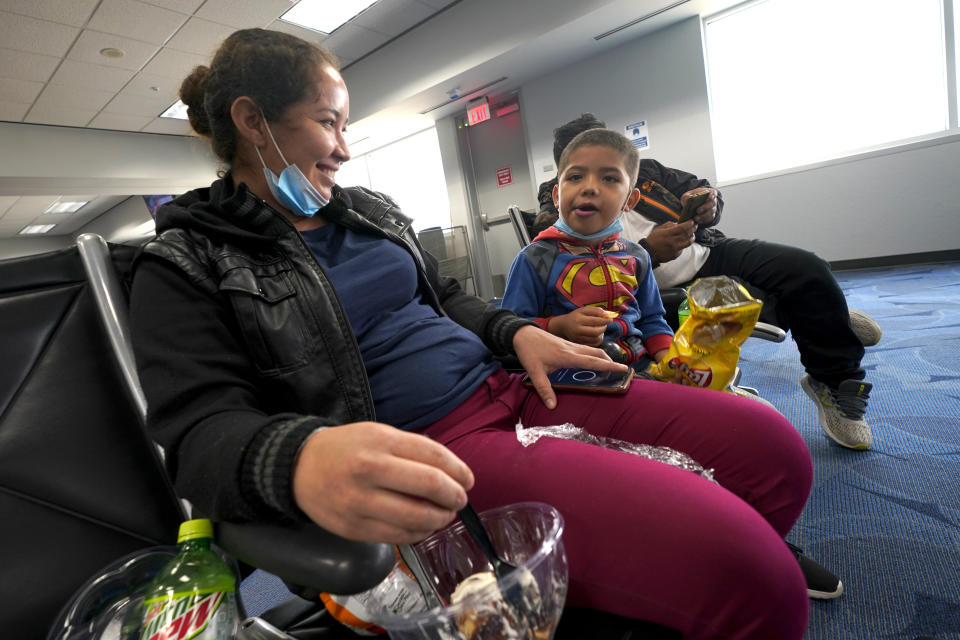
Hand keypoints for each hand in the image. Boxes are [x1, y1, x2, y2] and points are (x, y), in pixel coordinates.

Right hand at [292, 422, 474, 543]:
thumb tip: (452, 473)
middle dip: (454, 496)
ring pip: (416, 517)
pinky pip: (397, 536)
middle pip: (429, 486)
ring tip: (444, 515)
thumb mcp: (378, 434)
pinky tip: (423, 526)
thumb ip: (413, 450)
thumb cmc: (346, 449)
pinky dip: (418, 533)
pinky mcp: (353, 528)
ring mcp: (360, 502)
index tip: (468, 479)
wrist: (300, 467)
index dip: (458, 470)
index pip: (432, 456)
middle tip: (460, 499)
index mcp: (380, 442)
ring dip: (439, 519)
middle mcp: (370, 470)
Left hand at [513, 324, 627, 409]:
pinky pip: (584, 349)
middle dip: (609, 361)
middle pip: (596, 354)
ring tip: (608, 365)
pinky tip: (590, 360)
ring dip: (602, 357)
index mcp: (567, 356)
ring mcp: (569, 345)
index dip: (609, 366)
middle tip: (619, 370)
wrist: (522, 333)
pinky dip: (592, 354)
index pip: (593, 362)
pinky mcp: (566, 343)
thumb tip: (552, 406)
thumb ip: (544, 389)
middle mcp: (572, 349)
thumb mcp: (534, 372)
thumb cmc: (528, 351)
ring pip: (591, 350)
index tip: (623, 369)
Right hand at [546, 306, 611, 345]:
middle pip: (596, 332)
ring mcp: (578, 339)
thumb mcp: (583, 310)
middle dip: (603, 328)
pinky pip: (594, 344)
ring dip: (601, 334)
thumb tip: (607, 314)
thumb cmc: (576, 316)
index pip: (595, 321)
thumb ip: (595, 310)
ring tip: (599, 329)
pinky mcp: (579, 344)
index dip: (605, 320)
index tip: (611, 319)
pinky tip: (596, 335)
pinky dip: (598, 339)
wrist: (564, 326)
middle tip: (604, 325)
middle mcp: (577, 330)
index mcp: (578, 320)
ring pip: (596, 339)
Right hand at [645, 221, 696, 262]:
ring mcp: (675, 249)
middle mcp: (673, 241)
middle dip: (693, 229)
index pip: (682, 227)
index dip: (689, 224)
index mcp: (668, 234)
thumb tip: (678, 223)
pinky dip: (684, 244)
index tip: (691, 221)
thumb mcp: (659, 229)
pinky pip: (683, 248)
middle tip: (695, 226)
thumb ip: (669, 225)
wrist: (649, 252)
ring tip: (692, 235)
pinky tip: (682, 242)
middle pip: (687, 234)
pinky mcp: (675, 255)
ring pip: (688, 242)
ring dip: (692, 237)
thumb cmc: (653, 240)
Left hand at [681, 187, 717, 224]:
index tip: (709, 197)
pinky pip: (709, 219)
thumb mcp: (688, 195)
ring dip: (703, 216)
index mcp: (709, 193)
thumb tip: (688, 199)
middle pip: (712, 204)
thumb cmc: (691, 198)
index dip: (712, 195)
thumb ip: (687, 196)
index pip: (713, 193)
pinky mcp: (710, 216)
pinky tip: (697, 221)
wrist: (692, 205)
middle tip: (698, 210)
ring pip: (711, 213)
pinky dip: (703, 220)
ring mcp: (712, 209)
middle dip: (705, 207)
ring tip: (695, 218)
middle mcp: (713, 201)